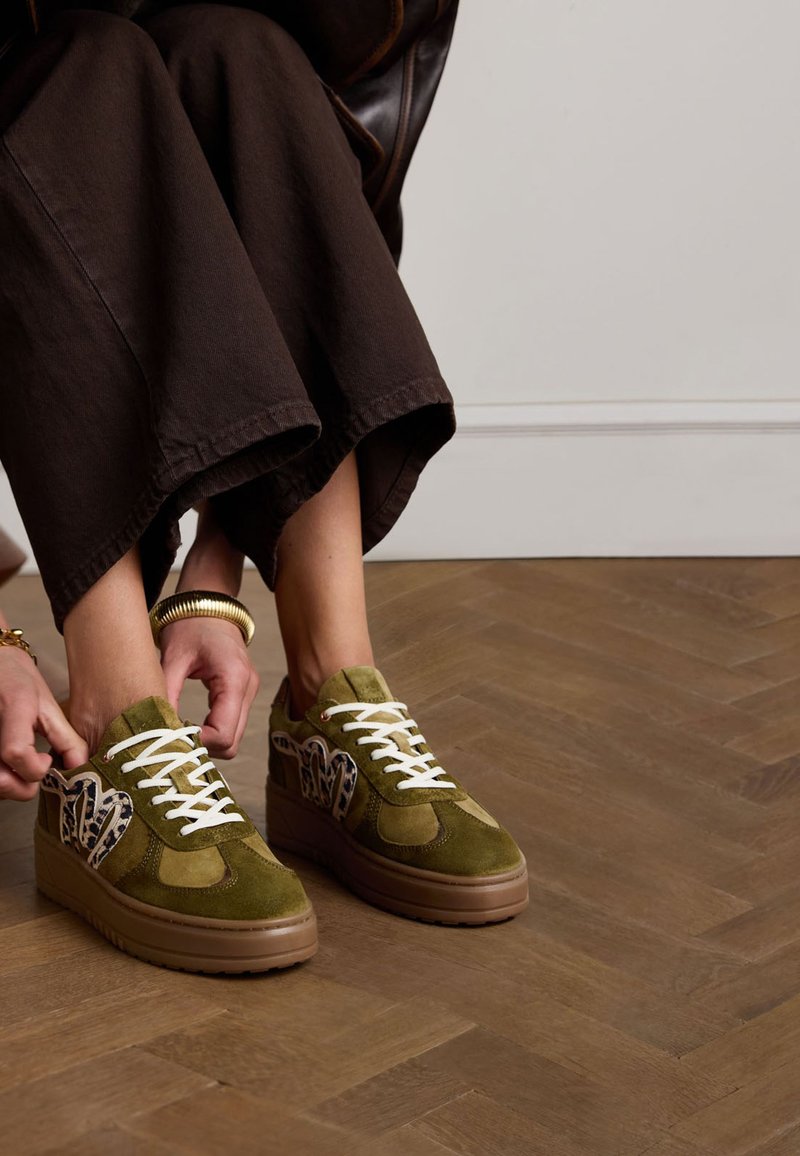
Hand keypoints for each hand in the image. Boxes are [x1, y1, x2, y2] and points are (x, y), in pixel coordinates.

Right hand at [0, 646, 88, 800]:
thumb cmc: (16, 680)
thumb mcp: (47, 704)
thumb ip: (66, 739)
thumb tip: (82, 766)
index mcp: (13, 708)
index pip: (16, 752)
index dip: (34, 767)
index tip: (46, 760)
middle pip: (1, 780)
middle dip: (24, 787)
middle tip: (36, 770)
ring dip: (11, 786)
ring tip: (22, 767)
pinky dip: (1, 778)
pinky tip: (9, 766)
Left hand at [159, 616, 258, 758]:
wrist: (209, 604)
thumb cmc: (190, 625)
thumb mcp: (172, 658)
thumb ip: (166, 694)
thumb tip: (156, 730)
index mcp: (234, 679)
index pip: (223, 733)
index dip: (198, 743)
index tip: (172, 737)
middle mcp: (248, 688)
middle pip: (231, 743)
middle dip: (203, 746)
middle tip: (173, 737)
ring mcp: (249, 692)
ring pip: (233, 738)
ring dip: (208, 741)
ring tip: (180, 729)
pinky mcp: (243, 694)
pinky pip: (232, 726)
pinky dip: (213, 731)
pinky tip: (192, 724)